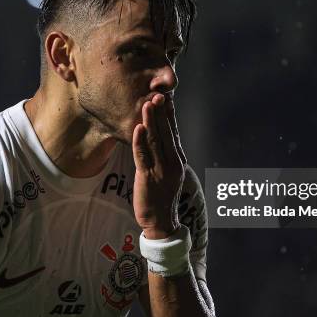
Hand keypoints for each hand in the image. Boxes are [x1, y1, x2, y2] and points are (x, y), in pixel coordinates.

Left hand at [132, 93, 186, 238]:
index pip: (173, 132)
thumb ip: (165, 155)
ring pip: (155, 141)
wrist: (162, 221)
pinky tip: (138, 128)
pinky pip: (143, 156)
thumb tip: (160, 138)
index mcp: (178, 159)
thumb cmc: (162, 196)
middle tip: (158, 95)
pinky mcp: (148, 177)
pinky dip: (140, 141)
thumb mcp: (168, 173)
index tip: (167, 98)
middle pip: (166, 133)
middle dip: (161, 113)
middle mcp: (173, 162)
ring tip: (148, 104)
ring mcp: (161, 169)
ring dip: (151, 121)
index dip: (169, 115)